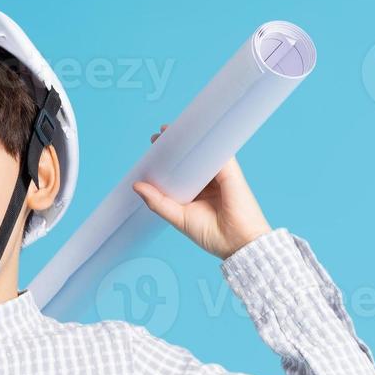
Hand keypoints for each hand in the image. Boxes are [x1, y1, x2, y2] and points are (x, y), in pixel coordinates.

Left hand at [131, 124, 271, 258]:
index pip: (180, 172)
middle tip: (157, 137)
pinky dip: (205, 143)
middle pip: (190, 160)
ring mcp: (220, 175)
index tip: (152, 151)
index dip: (167, 161)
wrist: (238, 243)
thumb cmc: (211, 235)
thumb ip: (158, 202)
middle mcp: (208, 182)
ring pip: (202, 153)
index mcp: (197, 193)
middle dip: (174, 147)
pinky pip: (217, 152)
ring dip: (187, 141)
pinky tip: (192, 135)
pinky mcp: (230, 172)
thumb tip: (136, 185)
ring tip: (169, 132)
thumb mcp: (178, 217)